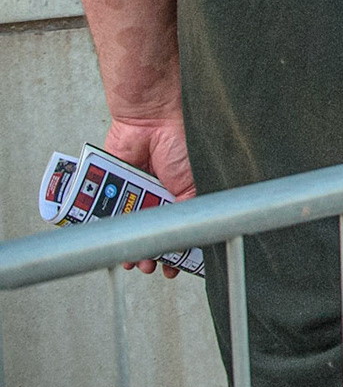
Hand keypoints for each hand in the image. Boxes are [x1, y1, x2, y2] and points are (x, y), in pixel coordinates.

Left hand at [102, 114, 194, 276]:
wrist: (151, 119)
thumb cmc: (180, 141)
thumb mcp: (192, 183)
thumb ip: (189, 209)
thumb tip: (187, 236)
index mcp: (180, 194)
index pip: (178, 227)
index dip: (176, 248)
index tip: (174, 266)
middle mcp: (156, 195)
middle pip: (151, 231)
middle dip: (149, 251)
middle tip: (149, 265)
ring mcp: (133, 190)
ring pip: (128, 225)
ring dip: (129, 242)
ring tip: (131, 258)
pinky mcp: (112, 183)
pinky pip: (106, 207)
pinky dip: (106, 223)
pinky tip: (111, 237)